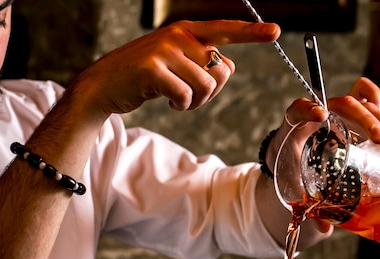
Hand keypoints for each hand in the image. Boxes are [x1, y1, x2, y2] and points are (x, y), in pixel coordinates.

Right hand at [73, 20, 279, 118]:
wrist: (105, 85)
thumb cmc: (144, 78)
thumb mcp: (175, 64)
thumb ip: (201, 61)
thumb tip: (228, 67)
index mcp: (186, 31)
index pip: (225, 30)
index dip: (251, 32)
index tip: (274, 32)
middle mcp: (178, 36)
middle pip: (221, 70)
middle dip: (211, 92)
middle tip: (190, 96)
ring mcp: (165, 50)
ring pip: (206, 86)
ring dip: (196, 103)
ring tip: (177, 99)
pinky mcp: (153, 69)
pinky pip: (186, 96)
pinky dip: (181, 106)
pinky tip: (168, 102)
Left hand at [259, 77, 379, 239]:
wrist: (292, 154)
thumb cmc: (291, 168)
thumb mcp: (294, 184)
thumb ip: (306, 205)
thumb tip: (325, 229)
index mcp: (296, 127)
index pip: (299, 109)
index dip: (308, 109)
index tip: (321, 116)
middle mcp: (319, 113)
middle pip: (342, 104)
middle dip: (365, 119)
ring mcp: (336, 111)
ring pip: (361, 103)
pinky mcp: (350, 112)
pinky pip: (365, 95)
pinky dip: (379, 102)